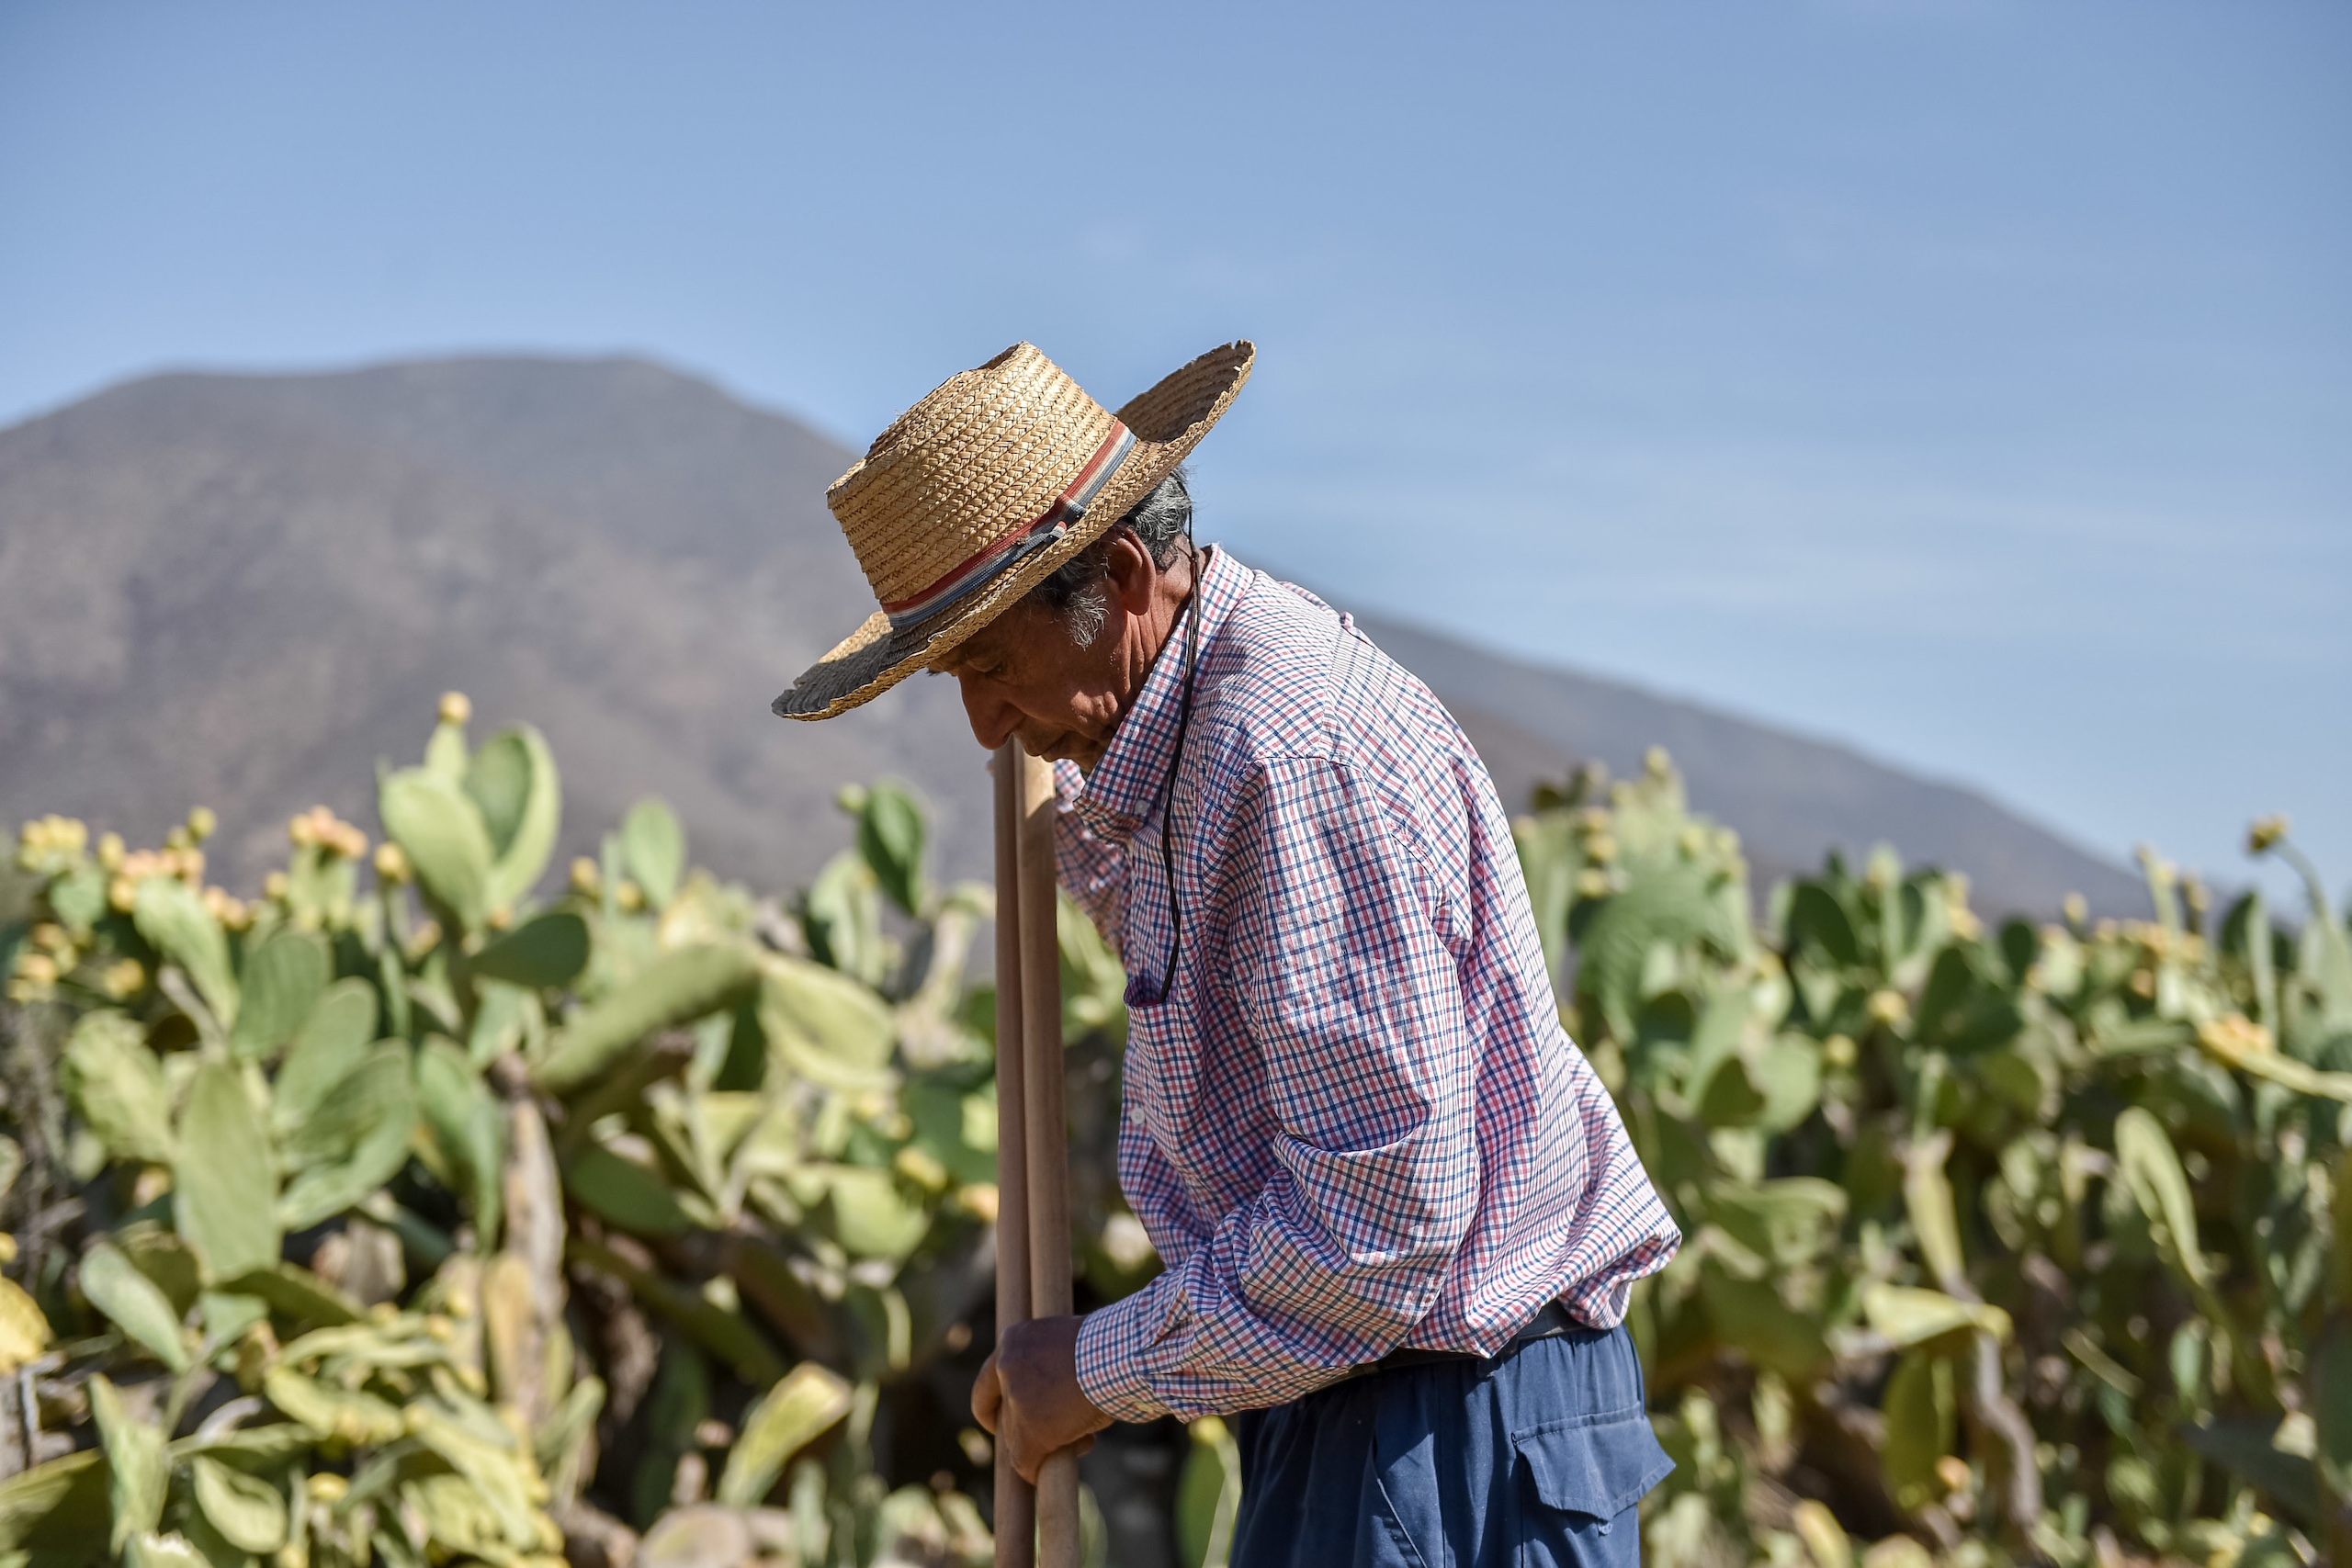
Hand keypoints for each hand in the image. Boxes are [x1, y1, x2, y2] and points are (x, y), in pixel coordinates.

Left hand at [970, 1315, 1112, 1483]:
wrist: (1123, 1358)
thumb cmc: (1108, 1350)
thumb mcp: (1067, 1347)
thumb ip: (1048, 1368)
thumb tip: (1050, 1402)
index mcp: (1013, 1341)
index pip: (989, 1378)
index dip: (995, 1403)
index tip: (1002, 1418)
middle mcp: (1006, 1366)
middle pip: (1004, 1411)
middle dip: (1024, 1427)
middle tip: (1051, 1432)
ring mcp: (1016, 1399)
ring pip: (1016, 1438)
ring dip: (1044, 1443)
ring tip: (1083, 1438)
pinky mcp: (1030, 1430)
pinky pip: (1024, 1460)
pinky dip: (1034, 1469)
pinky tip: (1046, 1472)